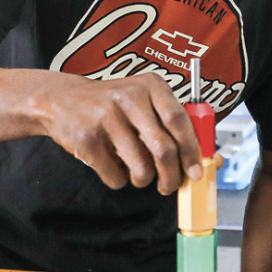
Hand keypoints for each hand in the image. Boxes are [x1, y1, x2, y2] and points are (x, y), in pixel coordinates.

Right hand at [33, 72, 205, 193]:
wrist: (60, 99)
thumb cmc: (111, 104)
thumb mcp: (142, 100)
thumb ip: (172, 124)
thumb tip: (212, 159)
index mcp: (150, 85)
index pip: (179, 120)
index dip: (192, 150)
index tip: (196, 171)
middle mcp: (129, 97)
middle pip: (163, 148)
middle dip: (171, 176)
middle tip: (169, 186)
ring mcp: (106, 118)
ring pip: (141, 168)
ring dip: (144, 180)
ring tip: (139, 175)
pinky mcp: (87, 139)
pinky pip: (115, 176)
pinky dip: (119, 180)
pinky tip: (114, 167)